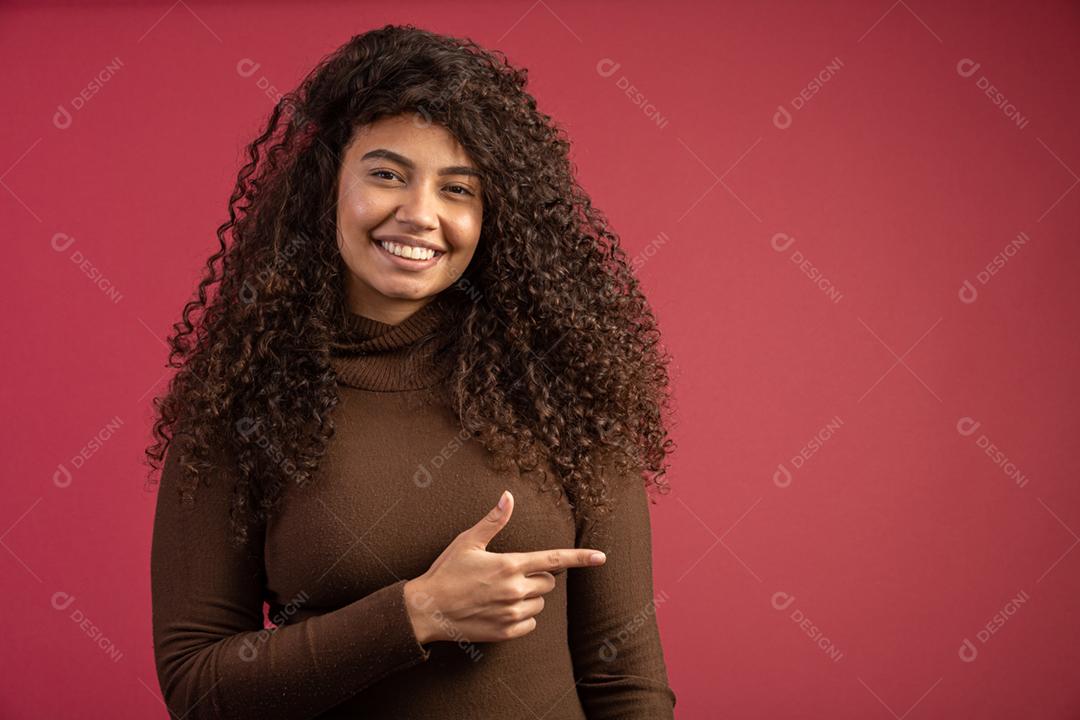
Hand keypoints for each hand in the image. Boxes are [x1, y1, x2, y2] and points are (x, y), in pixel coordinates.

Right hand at [403, 490, 606, 644]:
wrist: (426, 610)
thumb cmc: (446, 571)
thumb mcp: (468, 541)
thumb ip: (494, 520)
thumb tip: (508, 496)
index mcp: (510, 564)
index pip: (554, 560)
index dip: (580, 558)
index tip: (601, 558)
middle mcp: (515, 589)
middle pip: (548, 583)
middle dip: (537, 577)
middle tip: (510, 575)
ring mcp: (511, 613)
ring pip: (539, 604)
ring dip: (528, 598)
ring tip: (500, 593)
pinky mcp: (506, 632)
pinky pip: (530, 623)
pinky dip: (521, 617)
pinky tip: (500, 610)